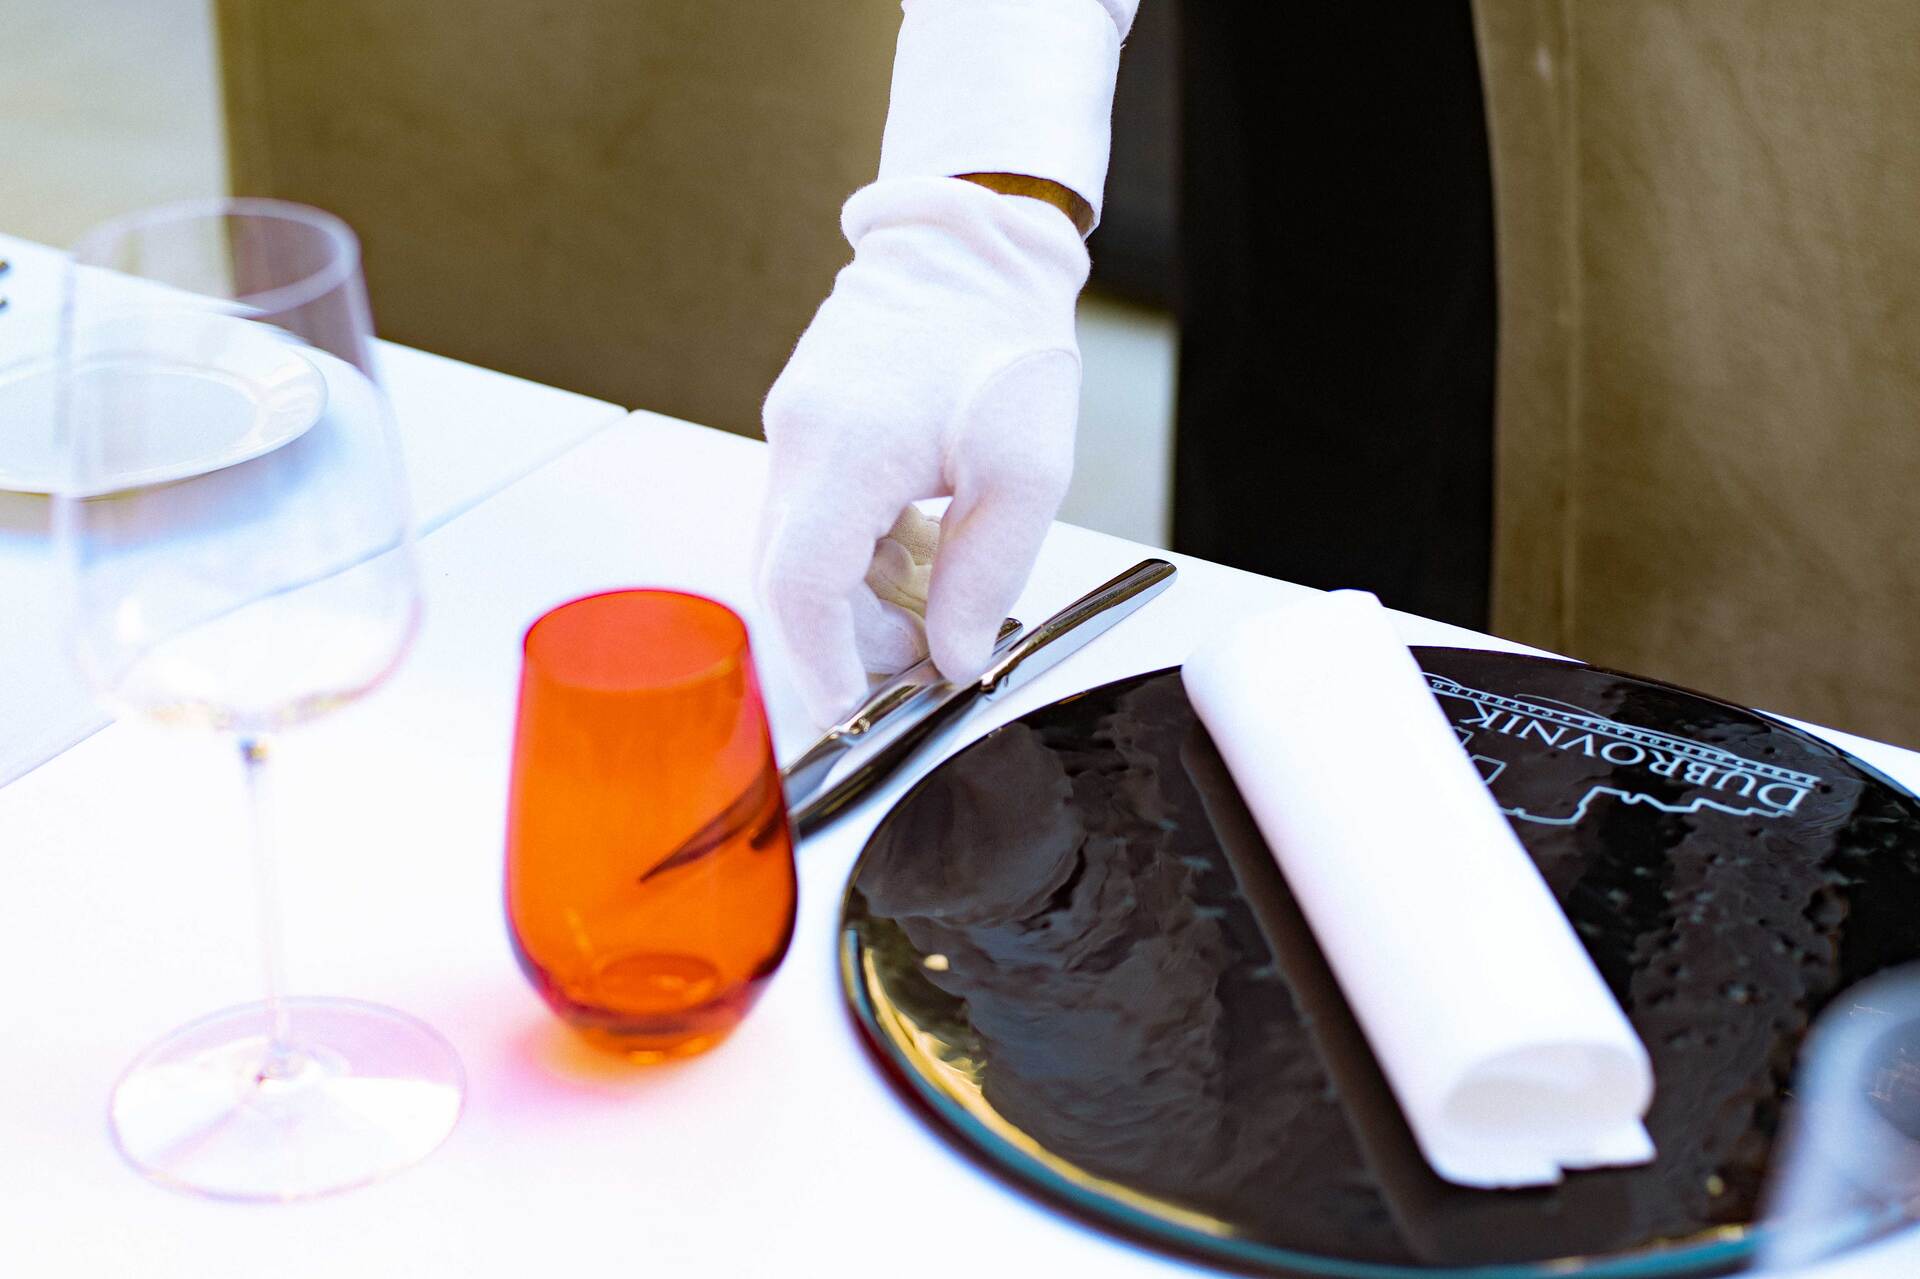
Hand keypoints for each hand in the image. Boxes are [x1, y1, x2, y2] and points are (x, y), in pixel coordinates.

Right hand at [758, 175, 1086, 722]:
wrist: (972, 244)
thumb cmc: (1003, 338)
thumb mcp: (1026, 471)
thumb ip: (986, 574)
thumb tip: (954, 657)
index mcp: (847, 449)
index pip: (801, 586)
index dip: (819, 663)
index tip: (851, 711)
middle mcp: (799, 439)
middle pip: (785, 580)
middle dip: (838, 644)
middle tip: (906, 673)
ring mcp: (792, 428)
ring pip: (795, 551)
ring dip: (849, 602)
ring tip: (925, 618)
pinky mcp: (804, 423)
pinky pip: (811, 514)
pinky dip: (852, 557)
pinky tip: (913, 557)